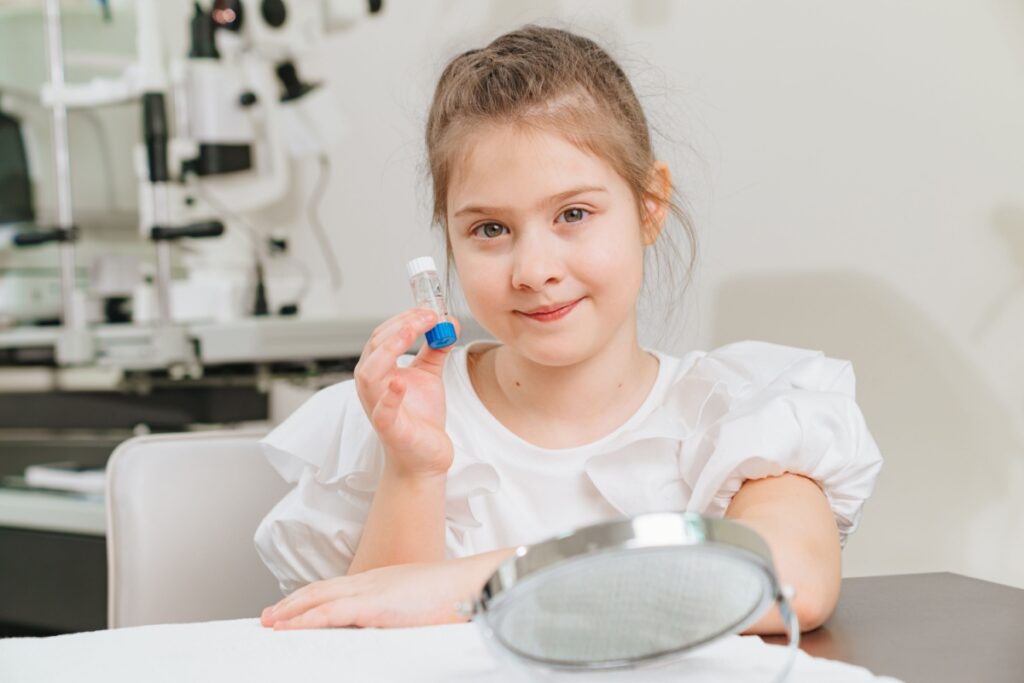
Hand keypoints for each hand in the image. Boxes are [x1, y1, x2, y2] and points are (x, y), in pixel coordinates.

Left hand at [260, 559, 478, 629]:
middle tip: (269, 617)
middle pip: (321, 589)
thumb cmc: (458, 595)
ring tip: (269, 623)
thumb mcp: (423, 604)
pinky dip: (305, 620)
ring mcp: (371, 590)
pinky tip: (288, 628)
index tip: (294, 607)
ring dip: (290, 611)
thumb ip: (403, 613)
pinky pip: (330, 613)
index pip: (338, 587)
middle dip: (292, 603)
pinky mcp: (374, 604)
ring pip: (318, 599)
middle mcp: (371, 581)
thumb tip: (396, 626)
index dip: (312, 597)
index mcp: (383, 581)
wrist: (473, 583)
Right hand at [354, 308, 460, 477]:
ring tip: (411, 333)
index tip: (431, 309)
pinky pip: (382, 411)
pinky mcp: (388, 428)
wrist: (425, 456)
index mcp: (379, 369)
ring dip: (389, 349)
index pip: (383, 335)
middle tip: (429, 316)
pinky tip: (400, 382)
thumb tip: (450, 322)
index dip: (405, 318)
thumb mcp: (429, 375)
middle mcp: (372, 385)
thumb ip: (436, 348)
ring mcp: (377, 406)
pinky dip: (389, 396)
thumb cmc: (420, 416)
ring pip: (369, 373)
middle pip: (375, 347)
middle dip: (401, 326)